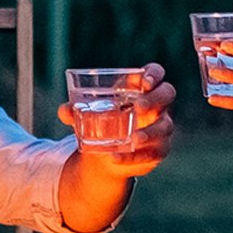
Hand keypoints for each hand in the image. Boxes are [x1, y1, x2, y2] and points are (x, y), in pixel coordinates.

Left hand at [57, 64, 174, 176]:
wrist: (107, 155)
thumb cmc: (102, 124)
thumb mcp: (86, 116)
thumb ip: (74, 112)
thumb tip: (64, 110)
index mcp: (140, 90)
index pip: (155, 73)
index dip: (154, 74)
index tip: (144, 82)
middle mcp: (156, 106)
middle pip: (167, 94)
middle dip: (155, 99)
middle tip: (138, 107)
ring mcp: (160, 128)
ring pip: (164, 127)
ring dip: (150, 132)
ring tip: (134, 138)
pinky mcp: (157, 150)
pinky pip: (152, 154)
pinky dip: (134, 158)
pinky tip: (116, 159)